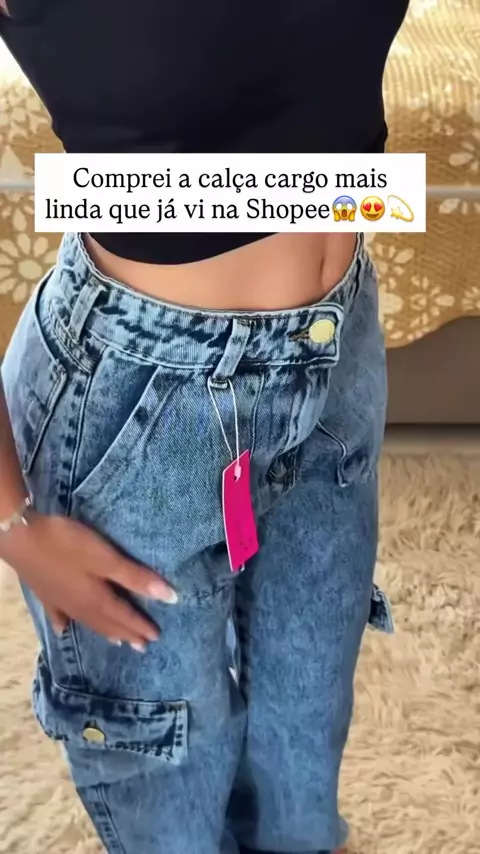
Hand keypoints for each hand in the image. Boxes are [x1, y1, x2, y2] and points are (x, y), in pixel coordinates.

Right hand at [0, 511, 176, 649]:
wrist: (20, 537)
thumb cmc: (66, 544)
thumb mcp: (106, 558)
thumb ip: (136, 577)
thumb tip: (170, 598)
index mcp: (96, 599)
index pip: (124, 616)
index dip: (141, 626)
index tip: (156, 636)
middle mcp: (79, 606)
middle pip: (108, 623)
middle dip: (126, 633)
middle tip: (141, 646)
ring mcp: (60, 600)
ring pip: (88, 621)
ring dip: (104, 631)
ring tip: (116, 641)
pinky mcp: (44, 592)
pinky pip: (59, 614)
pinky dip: (65, 622)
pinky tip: (64, 628)